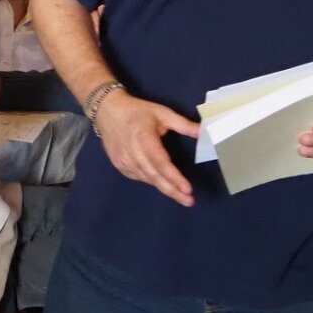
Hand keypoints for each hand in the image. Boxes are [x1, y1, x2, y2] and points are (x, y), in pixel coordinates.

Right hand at [96, 91, 199, 206]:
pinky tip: (161, 182)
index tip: (188, 189)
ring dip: (164, 188)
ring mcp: (123, 160)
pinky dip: (151, 181)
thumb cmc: (137, 111)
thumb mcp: (162, 113)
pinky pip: (138, 177)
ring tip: (180, 195)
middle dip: (172, 190)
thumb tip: (205, 132)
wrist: (107, 111)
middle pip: (154, 177)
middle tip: (188, 201)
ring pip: (147, 179)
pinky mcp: (119, 164)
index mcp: (144, 138)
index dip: (174, 178)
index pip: (161, 163)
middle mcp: (132, 153)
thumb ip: (184, 125)